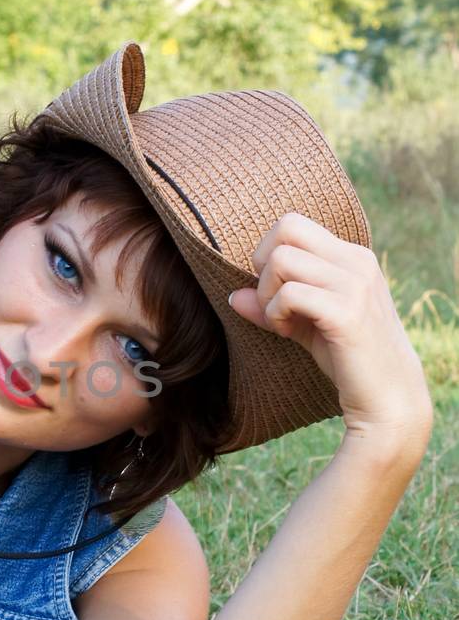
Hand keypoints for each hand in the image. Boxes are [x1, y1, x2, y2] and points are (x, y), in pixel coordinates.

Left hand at [227, 212, 432, 458]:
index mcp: (351, 257)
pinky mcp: (347, 312)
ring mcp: (355, 285)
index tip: (276, 290)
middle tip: (272, 301)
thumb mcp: (306, 325)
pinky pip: (290, 293)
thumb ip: (273, 305)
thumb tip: (233, 295)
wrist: (387, 396)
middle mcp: (356, 262)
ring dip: (268, 294)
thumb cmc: (348, 357)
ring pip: (282, 259)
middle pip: (287, 228)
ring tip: (280, 322)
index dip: (270, 252)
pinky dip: (275, 313)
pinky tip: (286, 333)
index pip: (293, 223)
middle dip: (264, 264)